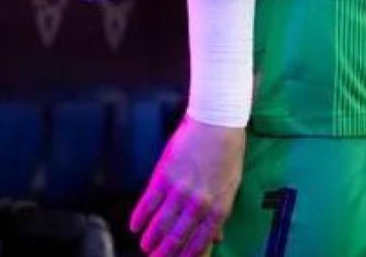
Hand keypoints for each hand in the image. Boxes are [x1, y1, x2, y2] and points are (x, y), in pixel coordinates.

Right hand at [131, 116, 245, 255]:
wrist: (217, 121)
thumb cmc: (228, 152)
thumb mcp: (231, 185)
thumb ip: (221, 214)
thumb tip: (216, 238)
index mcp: (218, 208)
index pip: (199, 243)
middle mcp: (198, 204)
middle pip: (177, 237)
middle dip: (164, 252)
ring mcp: (180, 190)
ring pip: (160, 223)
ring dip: (150, 238)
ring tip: (144, 246)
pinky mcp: (164, 174)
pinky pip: (149, 202)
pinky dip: (140, 216)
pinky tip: (134, 225)